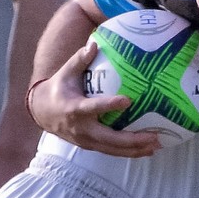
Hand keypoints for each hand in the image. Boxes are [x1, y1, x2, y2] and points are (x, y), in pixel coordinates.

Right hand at [27, 40, 160, 158]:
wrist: (42, 113)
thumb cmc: (58, 89)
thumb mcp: (65, 73)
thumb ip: (79, 60)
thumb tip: (94, 44)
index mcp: (75, 109)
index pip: (93, 108)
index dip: (109, 105)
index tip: (128, 100)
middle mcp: (82, 128)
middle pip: (110, 139)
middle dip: (132, 139)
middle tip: (154, 135)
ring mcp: (86, 141)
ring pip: (113, 149)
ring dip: (135, 150)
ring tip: (156, 146)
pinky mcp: (91, 146)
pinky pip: (112, 152)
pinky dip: (129, 153)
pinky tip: (147, 150)